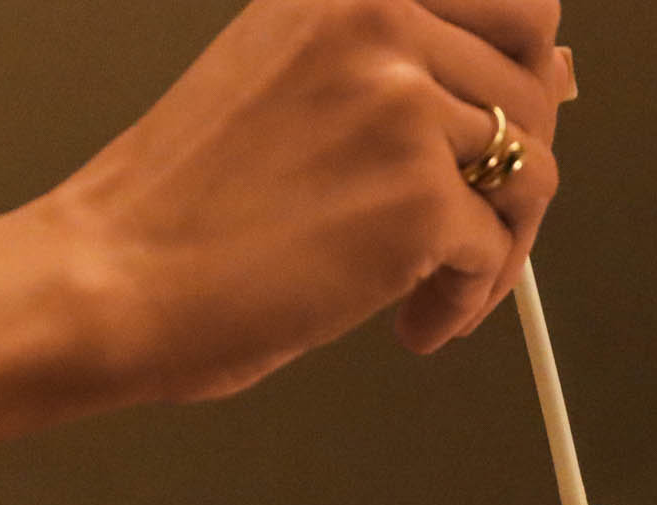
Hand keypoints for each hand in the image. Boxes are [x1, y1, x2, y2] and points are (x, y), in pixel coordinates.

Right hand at [41, 0, 569, 401]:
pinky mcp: (418, 201)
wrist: (111, 278)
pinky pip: (496, 255)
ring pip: (531, 175)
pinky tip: (411, 320)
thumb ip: (413, 70)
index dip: (521, 73)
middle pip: (537, 87)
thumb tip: (545, 75)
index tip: (502, 126)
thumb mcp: (297, 82)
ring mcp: (405, 109)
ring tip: (430, 286)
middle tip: (474, 216)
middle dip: (518, 163)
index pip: (515, 1)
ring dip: (496, 246)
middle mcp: (381, 23)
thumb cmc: (181, 203)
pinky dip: (464, 301)